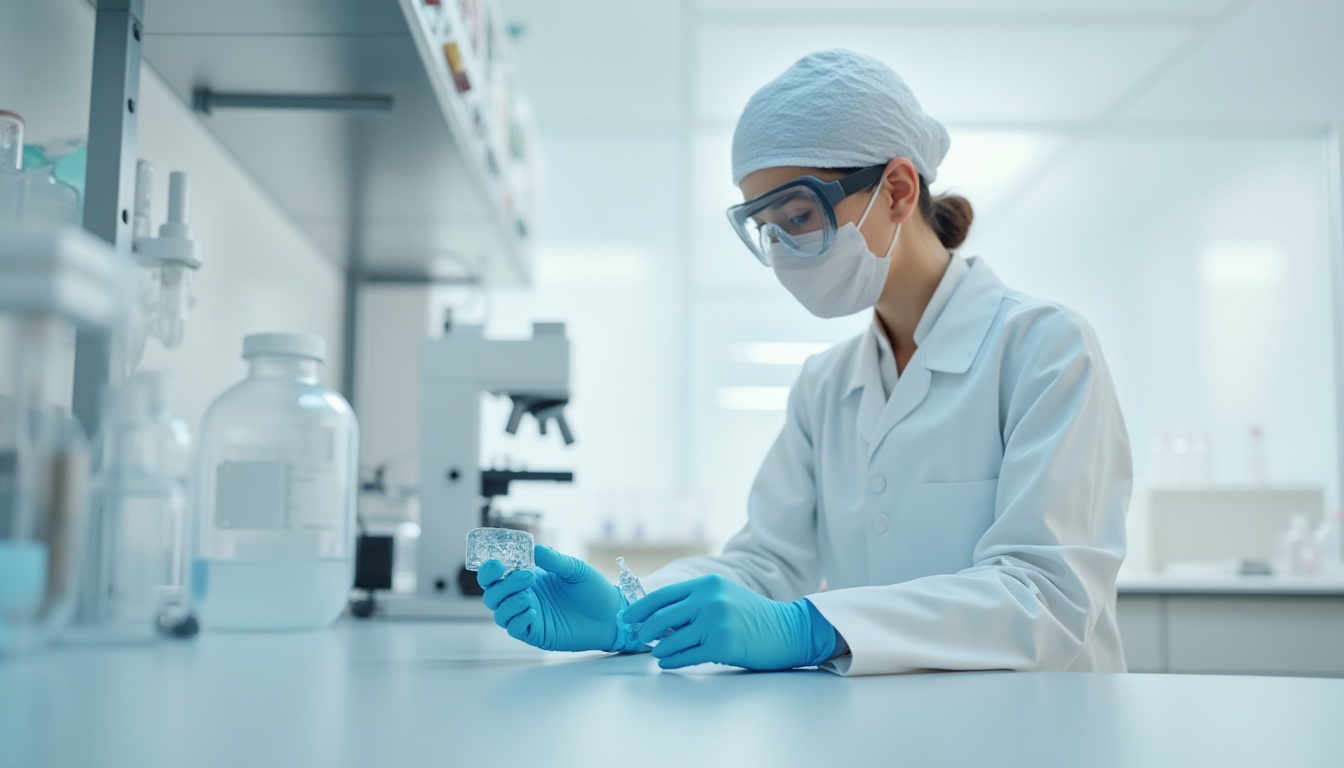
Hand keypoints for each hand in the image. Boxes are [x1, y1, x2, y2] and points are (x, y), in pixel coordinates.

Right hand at [477, 545, 625, 651]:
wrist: (611, 615)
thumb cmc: (593, 590)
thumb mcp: (575, 569)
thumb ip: (555, 560)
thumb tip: (536, 550)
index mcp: (529, 579)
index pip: (498, 575)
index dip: (490, 570)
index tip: (496, 563)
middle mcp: (525, 597)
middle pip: (493, 595)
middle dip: (502, 585)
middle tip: (527, 576)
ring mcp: (529, 616)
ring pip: (500, 613)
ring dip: (508, 603)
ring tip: (529, 596)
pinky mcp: (537, 633)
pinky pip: (515, 629)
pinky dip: (518, 620)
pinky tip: (533, 611)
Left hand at [622, 575, 836, 670]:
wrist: (787, 630)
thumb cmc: (752, 616)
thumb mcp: (723, 596)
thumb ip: (695, 601)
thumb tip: (658, 617)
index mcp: (707, 584)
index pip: (663, 596)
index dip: (640, 609)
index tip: (627, 618)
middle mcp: (709, 600)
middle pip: (661, 618)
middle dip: (645, 630)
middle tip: (638, 638)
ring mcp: (716, 622)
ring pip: (672, 640)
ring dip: (659, 649)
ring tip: (657, 653)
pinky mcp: (722, 645)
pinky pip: (687, 656)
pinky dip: (672, 661)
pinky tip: (667, 663)